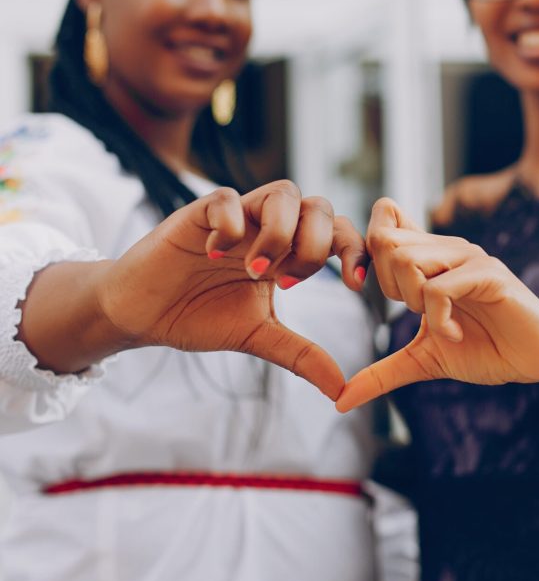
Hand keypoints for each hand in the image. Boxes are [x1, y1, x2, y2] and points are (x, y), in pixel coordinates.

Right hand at [95, 181, 366, 399]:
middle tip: (288, 283)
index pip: (336, 231)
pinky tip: (215, 256)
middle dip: (315, 245)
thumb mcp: (258, 336)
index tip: (352, 284)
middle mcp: (267, 227)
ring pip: (283, 192)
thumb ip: (300, 355)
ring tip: (256, 272)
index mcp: (287, 251)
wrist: (141, 314)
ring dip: (280, 233)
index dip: (354, 250)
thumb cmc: (198, 315)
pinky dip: (231, 226)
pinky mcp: (198, 213)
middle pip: (318, 205)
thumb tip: (342, 388)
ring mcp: (236, 217)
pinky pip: (227, 198)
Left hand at [336, 198, 538, 411]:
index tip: (374, 290)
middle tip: (412, 311)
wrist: (538, 359)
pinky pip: (438, 288)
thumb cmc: (486, 349)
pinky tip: (454, 335)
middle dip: (386, 284)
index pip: (384, 217)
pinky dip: (438, 319)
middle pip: (384, 240)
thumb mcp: (424, 360)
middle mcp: (446, 248)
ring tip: (437, 322)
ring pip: (406, 258)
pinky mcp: (488, 275)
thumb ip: (383, 371)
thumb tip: (340, 400)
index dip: (365, 250)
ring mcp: (468, 257)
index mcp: (429, 257)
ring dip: (412, 299)